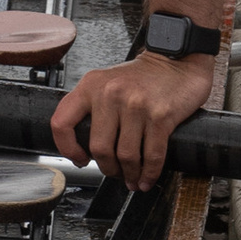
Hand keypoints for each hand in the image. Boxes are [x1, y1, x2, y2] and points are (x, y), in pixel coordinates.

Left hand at [54, 46, 215, 189]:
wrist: (178, 61)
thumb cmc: (144, 76)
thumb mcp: (108, 81)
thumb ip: (93, 106)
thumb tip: (85, 147)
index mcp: (91, 85)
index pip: (62, 123)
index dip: (67, 148)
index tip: (79, 159)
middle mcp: (111, 93)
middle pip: (99, 148)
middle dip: (107, 169)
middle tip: (114, 173)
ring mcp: (136, 105)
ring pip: (126, 156)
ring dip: (130, 175)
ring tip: (132, 178)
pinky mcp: (161, 116)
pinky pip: (152, 155)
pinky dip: (149, 173)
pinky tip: (147, 178)